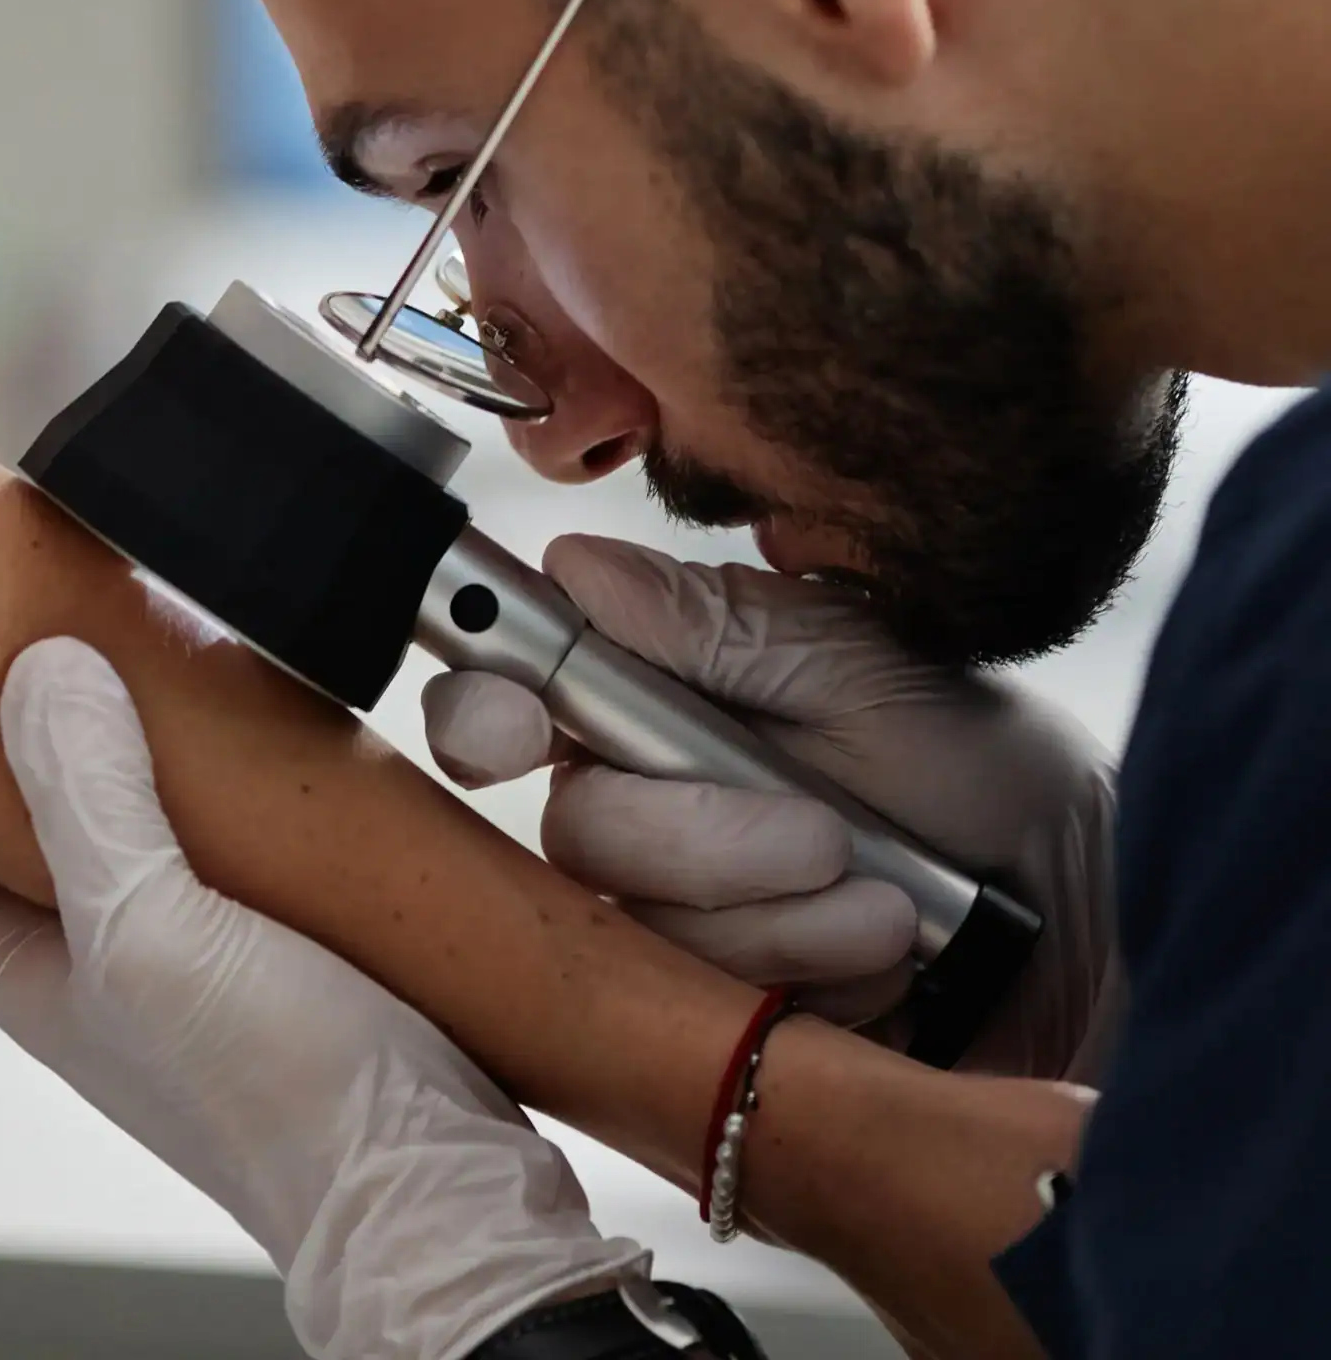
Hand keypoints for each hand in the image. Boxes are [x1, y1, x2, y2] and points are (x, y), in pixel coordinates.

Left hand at [0, 637, 646, 1359]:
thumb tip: (39, 672)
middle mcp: (96, 971)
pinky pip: (197, 844)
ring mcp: (184, 967)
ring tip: (62, 662)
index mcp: (35, 977)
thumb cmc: (286, 1104)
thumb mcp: (158, 933)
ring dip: (74, 760)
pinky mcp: (274, 954)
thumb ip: (95, 804)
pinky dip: (181, 782)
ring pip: (97, 838)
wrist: (437, 1196)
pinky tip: (217, 740)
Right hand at [424, 536, 1117, 1079]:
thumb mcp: (862, 664)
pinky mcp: (722, 1006)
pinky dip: (808, 966)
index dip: (483, 711)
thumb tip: (577, 565)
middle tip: (818, 827)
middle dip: (696, 832)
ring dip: (778, 906)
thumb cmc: (985, 766)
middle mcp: (645, 802)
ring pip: (644, 917)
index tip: (512, 730)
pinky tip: (881, 947)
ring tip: (884, 891)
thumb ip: (714, 625)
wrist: (1089, 912)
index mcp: (655, 699)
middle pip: (575, 825)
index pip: (508, 699)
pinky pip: (708, 996)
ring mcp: (680, 911)